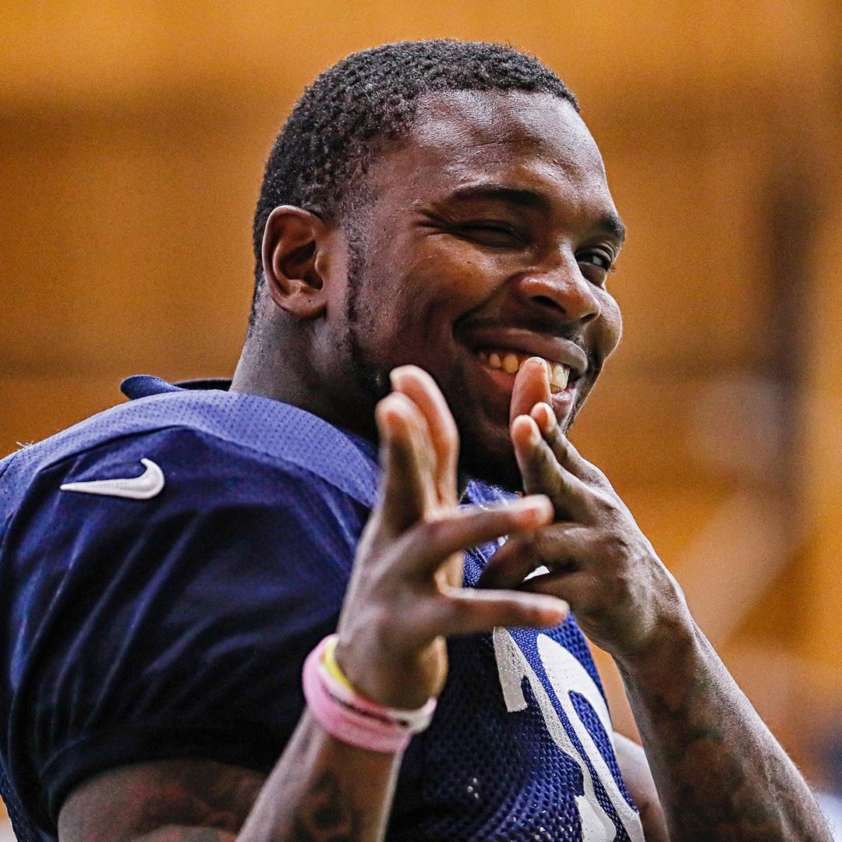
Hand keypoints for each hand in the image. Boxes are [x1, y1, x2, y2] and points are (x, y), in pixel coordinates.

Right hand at [334, 365, 567, 708]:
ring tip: (540, 510)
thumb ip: (426, 486)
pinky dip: (510, 608)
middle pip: (400, 484)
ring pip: (439, 543)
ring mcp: (394, 583)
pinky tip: (556, 609)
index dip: (412, 415)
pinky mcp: (408, 628)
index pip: (410, 456)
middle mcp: (391, 540)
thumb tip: (425, 433)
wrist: (371, 674)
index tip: (405, 373)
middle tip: (396, 404)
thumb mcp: (413, 536)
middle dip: (402, 443)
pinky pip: (465, 616)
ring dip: (489, 521)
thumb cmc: (404, 590)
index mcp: (400, 515)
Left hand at [480, 357, 686, 661]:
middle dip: (538, 451)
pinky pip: (548, 590)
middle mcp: (598, 509)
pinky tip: (500, 605)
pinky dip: (519, 597)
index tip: (531, 404)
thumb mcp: (582, 503)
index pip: (562, 450)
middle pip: (559, 478)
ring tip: (476, 581)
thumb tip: (532, 403)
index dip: (546, 425)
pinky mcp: (604, 592)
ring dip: (500, 561)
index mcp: (586, 486)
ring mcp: (604, 549)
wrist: (650, 612)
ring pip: (539, 542)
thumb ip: (554, 460)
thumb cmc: (597, 548)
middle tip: (522, 426)